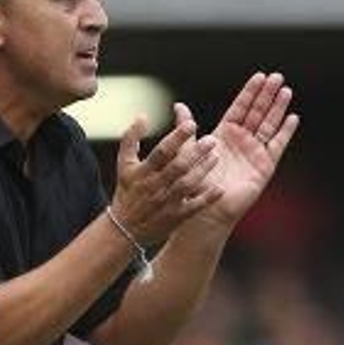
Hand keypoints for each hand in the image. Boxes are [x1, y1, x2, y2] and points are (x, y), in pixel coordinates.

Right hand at [110, 104, 223, 246]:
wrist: (125, 228)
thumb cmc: (128, 191)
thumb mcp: (124, 164)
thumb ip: (131, 138)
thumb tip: (142, 116)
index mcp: (143, 172)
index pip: (162, 152)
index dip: (176, 138)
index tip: (192, 124)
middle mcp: (155, 186)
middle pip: (178, 167)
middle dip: (195, 152)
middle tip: (212, 140)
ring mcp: (166, 202)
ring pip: (187, 184)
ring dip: (203, 171)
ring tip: (216, 157)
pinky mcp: (175, 217)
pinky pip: (194, 207)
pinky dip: (207, 198)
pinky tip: (220, 188)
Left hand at [197, 72, 299, 227]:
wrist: (206, 209)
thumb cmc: (195, 184)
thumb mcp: (188, 150)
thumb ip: (186, 128)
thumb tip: (179, 105)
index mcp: (224, 135)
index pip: (240, 108)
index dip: (250, 93)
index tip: (259, 77)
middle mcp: (241, 142)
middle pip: (258, 113)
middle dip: (267, 95)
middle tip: (277, 77)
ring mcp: (254, 153)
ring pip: (269, 125)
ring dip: (278, 108)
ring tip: (286, 90)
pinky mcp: (264, 167)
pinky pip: (277, 146)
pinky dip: (285, 132)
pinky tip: (292, 118)